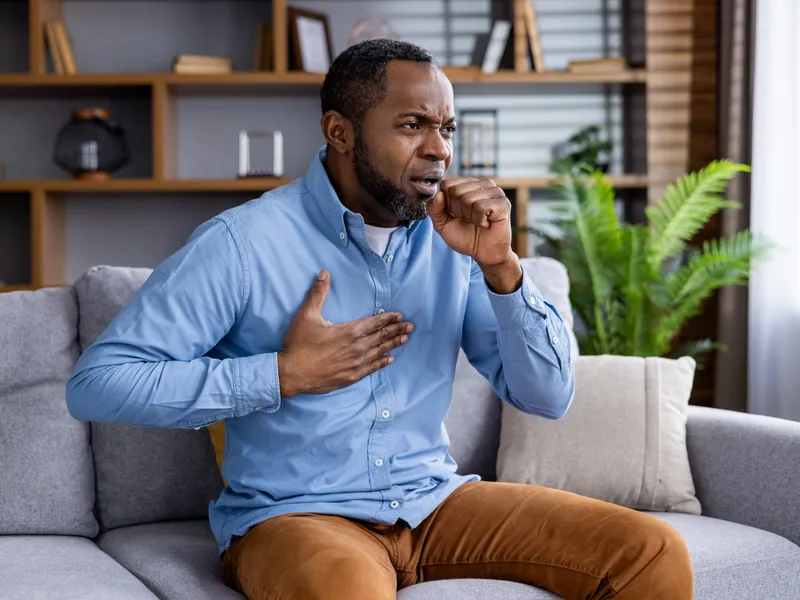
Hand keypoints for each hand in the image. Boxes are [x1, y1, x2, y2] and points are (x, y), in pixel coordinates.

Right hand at [277, 270, 413, 397]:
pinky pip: (372, 368)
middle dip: (396, 330)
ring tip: (405, 339)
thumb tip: (324, 273)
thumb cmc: (299, 344)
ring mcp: (356, 363)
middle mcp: (357, 347)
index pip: (374, 322)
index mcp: (349, 331)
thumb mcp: (306, 315)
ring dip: (393, 344)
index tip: (399, 315)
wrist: (292, 374)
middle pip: (381, 336)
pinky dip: (382, 362)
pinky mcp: (351, 376)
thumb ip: (317, 294)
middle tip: (411, 326)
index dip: (388, 318)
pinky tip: (390, 359)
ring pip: (379, 351)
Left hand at [426, 177, 513, 265]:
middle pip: (456, 191)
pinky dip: (480, 221)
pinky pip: (481, 207)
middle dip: (458, 211)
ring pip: (467, 199)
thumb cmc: (465, 237)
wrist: (484, 254)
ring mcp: (495, 192)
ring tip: (478, 222)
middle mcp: (483, 184)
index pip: (447, 184)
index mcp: (468, 184)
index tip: (457, 215)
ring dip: (469, 217)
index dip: (447, 204)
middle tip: (469, 220)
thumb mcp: (442, 224)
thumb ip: (435, 209)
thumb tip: (438, 194)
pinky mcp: (503, 203)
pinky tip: (486, 224)